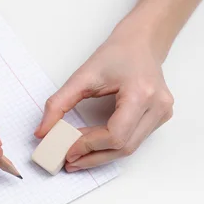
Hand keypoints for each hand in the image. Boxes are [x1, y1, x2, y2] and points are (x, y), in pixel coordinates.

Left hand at [35, 23, 173, 171]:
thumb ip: (58, 104)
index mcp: (141, 93)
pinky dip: (110, 147)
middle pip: (123, 147)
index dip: (89, 147)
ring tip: (77, 157)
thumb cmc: (117, 54)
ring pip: (129, 149)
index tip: (67, 150)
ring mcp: (162, 114)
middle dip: (93, 157)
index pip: (115, 135)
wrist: (142, 42)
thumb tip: (42, 132)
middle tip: (69, 161)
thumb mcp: (82, 76)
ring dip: (100, 156)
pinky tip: (92, 146)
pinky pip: (133, 141)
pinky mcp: (159, 119)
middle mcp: (157, 106)